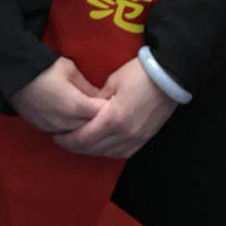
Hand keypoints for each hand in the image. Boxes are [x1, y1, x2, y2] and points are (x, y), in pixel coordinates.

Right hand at [10, 57, 105, 134]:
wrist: (15, 76)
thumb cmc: (44, 68)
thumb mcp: (70, 69)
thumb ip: (88, 86)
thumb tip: (102, 97)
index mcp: (76, 105)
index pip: (103, 114)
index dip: (113, 109)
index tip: (118, 103)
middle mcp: (67, 122)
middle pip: (93, 129)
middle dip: (103, 121)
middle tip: (110, 113)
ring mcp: (55, 128)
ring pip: (80, 136)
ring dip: (89, 128)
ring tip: (96, 119)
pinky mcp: (46, 130)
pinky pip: (66, 135)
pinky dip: (75, 131)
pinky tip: (79, 122)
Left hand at [53, 57, 175, 159]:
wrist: (169, 76)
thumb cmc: (139, 73)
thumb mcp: (113, 81)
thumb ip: (97, 98)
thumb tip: (88, 108)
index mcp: (113, 118)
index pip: (84, 137)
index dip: (68, 139)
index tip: (56, 135)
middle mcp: (124, 133)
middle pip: (93, 148)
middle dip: (75, 146)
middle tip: (63, 140)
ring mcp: (136, 138)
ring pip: (107, 153)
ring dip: (91, 150)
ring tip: (79, 143)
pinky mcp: (145, 138)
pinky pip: (123, 153)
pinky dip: (109, 151)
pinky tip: (101, 146)